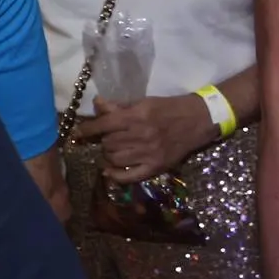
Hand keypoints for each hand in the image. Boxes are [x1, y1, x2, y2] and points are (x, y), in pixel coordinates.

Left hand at [73, 95, 216, 183]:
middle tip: (111, 137)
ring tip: (115, 149)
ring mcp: (148, 153)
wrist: (200, 120)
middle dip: (105, 140)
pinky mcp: (155, 166)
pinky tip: (110, 171)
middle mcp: (141, 135)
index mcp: (137, 116)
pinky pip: (128, 176)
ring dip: (109, 154)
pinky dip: (115, 175)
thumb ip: (121, 106)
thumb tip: (98, 104)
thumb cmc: (171, 108)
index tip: (78, 132)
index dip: (87, 129)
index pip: (103, 124)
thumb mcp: (146, 102)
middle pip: (108, 143)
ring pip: (114, 158)